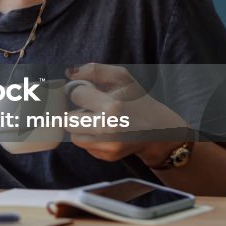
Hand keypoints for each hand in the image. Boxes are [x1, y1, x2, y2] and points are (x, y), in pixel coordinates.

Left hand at [65, 63, 189, 165]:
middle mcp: (108, 130)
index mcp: (112, 108)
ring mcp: (107, 146)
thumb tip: (70, 73)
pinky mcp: (107, 156)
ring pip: (73, 135)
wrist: (158, 129)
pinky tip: (104, 131)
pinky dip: (89, 137)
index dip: (82, 91)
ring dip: (80, 127)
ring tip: (97, 119)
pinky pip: (84, 145)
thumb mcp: (121, 77)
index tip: (91, 92)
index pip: (76, 95)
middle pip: (67, 120)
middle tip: (91, 108)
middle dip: (76, 112)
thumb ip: (94, 70)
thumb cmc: (138, 100)